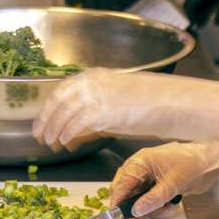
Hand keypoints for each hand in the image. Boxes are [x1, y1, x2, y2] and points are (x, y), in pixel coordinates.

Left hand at [32, 67, 218, 148]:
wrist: (179, 103)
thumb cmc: (159, 102)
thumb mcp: (124, 99)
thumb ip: (103, 108)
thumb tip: (84, 124)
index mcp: (101, 75)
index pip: (65, 88)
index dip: (51, 105)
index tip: (43, 118)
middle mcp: (97, 81)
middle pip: (59, 98)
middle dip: (45, 117)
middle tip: (39, 133)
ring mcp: (100, 95)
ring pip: (64, 111)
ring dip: (53, 128)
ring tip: (50, 142)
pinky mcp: (105, 111)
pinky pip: (76, 123)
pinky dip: (67, 133)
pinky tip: (65, 142)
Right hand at [110, 141, 218, 217]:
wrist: (212, 160)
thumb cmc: (193, 164)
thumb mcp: (172, 184)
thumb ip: (153, 199)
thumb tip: (135, 211)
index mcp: (142, 161)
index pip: (122, 182)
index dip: (118, 200)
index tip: (116, 216)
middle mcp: (142, 167)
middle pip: (128, 191)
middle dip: (137, 206)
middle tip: (146, 216)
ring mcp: (150, 175)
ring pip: (140, 197)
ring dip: (151, 208)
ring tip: (167, 209)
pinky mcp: (158, 183)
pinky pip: (151, 198)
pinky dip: (159, 206)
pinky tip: (171, 206)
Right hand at [183, 0, 218, 27]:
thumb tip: (216, 22)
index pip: (190, 3)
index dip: (190, 15)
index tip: (192, 26)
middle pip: (193, 1)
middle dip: (194, 14)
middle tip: (196, 27)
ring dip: (200, 11)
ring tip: (202, 23)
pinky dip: (206, 5)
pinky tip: (210, 14)